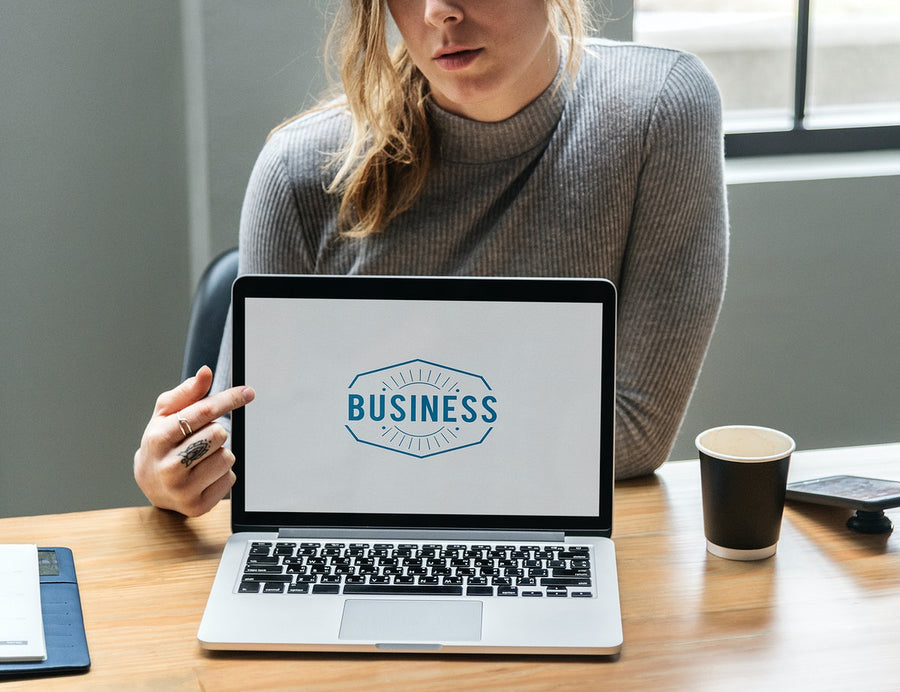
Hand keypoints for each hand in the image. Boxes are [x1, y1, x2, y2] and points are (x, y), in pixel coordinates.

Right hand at [134, 366, 254, 516]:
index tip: (248, 392)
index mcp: (158, 438)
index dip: (229, 399)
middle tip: (201, 438)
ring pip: (227, 457)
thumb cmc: (162, 442)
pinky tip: (204, 474)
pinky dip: (223, 473)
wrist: (150, 483)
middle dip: (217, 431)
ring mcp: (182, 489)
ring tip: (200, 457)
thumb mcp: (166, 414)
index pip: (203, 412)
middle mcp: (168, 466)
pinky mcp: (197, 506)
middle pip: (219, 434)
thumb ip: (188, 392)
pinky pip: (230, 479)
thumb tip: (206, 372)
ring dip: (220, 453)